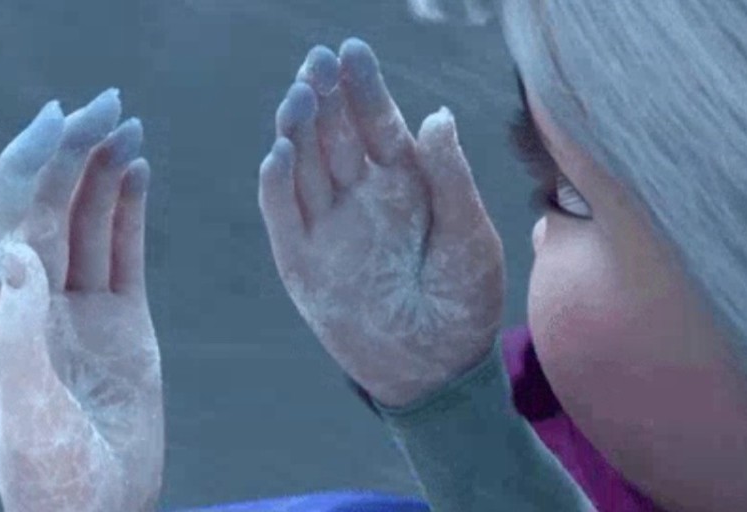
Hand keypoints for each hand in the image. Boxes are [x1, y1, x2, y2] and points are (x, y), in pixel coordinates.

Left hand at [0, 91, 163, 511]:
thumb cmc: (53, 478)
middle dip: (73, 150)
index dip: (33, 162)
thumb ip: (18, 334)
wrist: (94, 511)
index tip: (65, 117)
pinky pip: (121, 250)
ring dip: (102, 170)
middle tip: (110, 102)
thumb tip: (16, 254)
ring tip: (128, 125)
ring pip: (87, 220)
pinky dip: (128, 208)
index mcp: (1, 312)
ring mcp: (79, 307)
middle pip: (51, 205)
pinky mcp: (121, 321)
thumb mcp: (30, 414)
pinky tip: (137, 173)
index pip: (13, 216)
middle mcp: (35, 298)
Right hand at [259, 38, 504, 407]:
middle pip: (333, 135)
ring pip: (302, 165)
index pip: (376, 125)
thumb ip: (450, 178)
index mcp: (403, 186)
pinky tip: (280, 151)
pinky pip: (282, 214)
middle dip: (323, 96)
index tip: (352, 52)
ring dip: (297, 129)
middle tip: (316, 62)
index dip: (363, 89)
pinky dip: (276, 183)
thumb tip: (436, 114)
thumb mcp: (470, 236)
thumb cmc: (464, 302)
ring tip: (300, 95)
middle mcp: (361, 199)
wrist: (437, 370)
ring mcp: (328, 228)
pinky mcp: (301, 261)